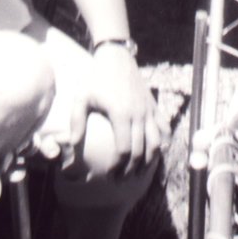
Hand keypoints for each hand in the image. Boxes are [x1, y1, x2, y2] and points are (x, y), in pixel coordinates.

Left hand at [68, 44, 165, 178]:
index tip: (109, 175)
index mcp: (121, 114)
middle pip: (141, 150)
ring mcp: (149, 110)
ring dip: (149, 161)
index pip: (125, 149)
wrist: (116, 57)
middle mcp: (139, 114)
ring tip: (139, 172)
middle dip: (131, 170)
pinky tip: (157, 152)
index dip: (118, 166)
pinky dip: (164, 142)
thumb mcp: (81, 98)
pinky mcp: (154, 105)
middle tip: (120, 180)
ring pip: (157, 142)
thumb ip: (76, 121)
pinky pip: (164, 128)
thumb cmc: (95, 78)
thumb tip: (72, 144)